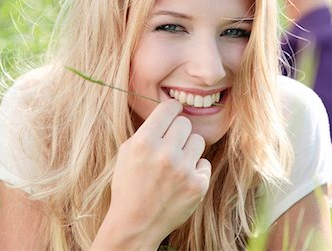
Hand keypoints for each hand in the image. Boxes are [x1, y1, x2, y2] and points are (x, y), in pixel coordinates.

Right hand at [99, 100, 210, 248]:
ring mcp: (183, 170)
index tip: (173, 113)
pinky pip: (204, 163)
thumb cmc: (129, 185)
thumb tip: (170, 111)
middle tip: (170, 146)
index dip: (172, 109)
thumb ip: (147, 130)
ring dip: (188, 149)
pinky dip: (195, 170)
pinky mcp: (198, 185)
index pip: (169, 108)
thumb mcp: (127, 152)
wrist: (135, 223)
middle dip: (178, 132)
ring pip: (198, 140)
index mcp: (144, 142)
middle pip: (185, 123)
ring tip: (176, 164)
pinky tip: (181, 181)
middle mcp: (165, 153)